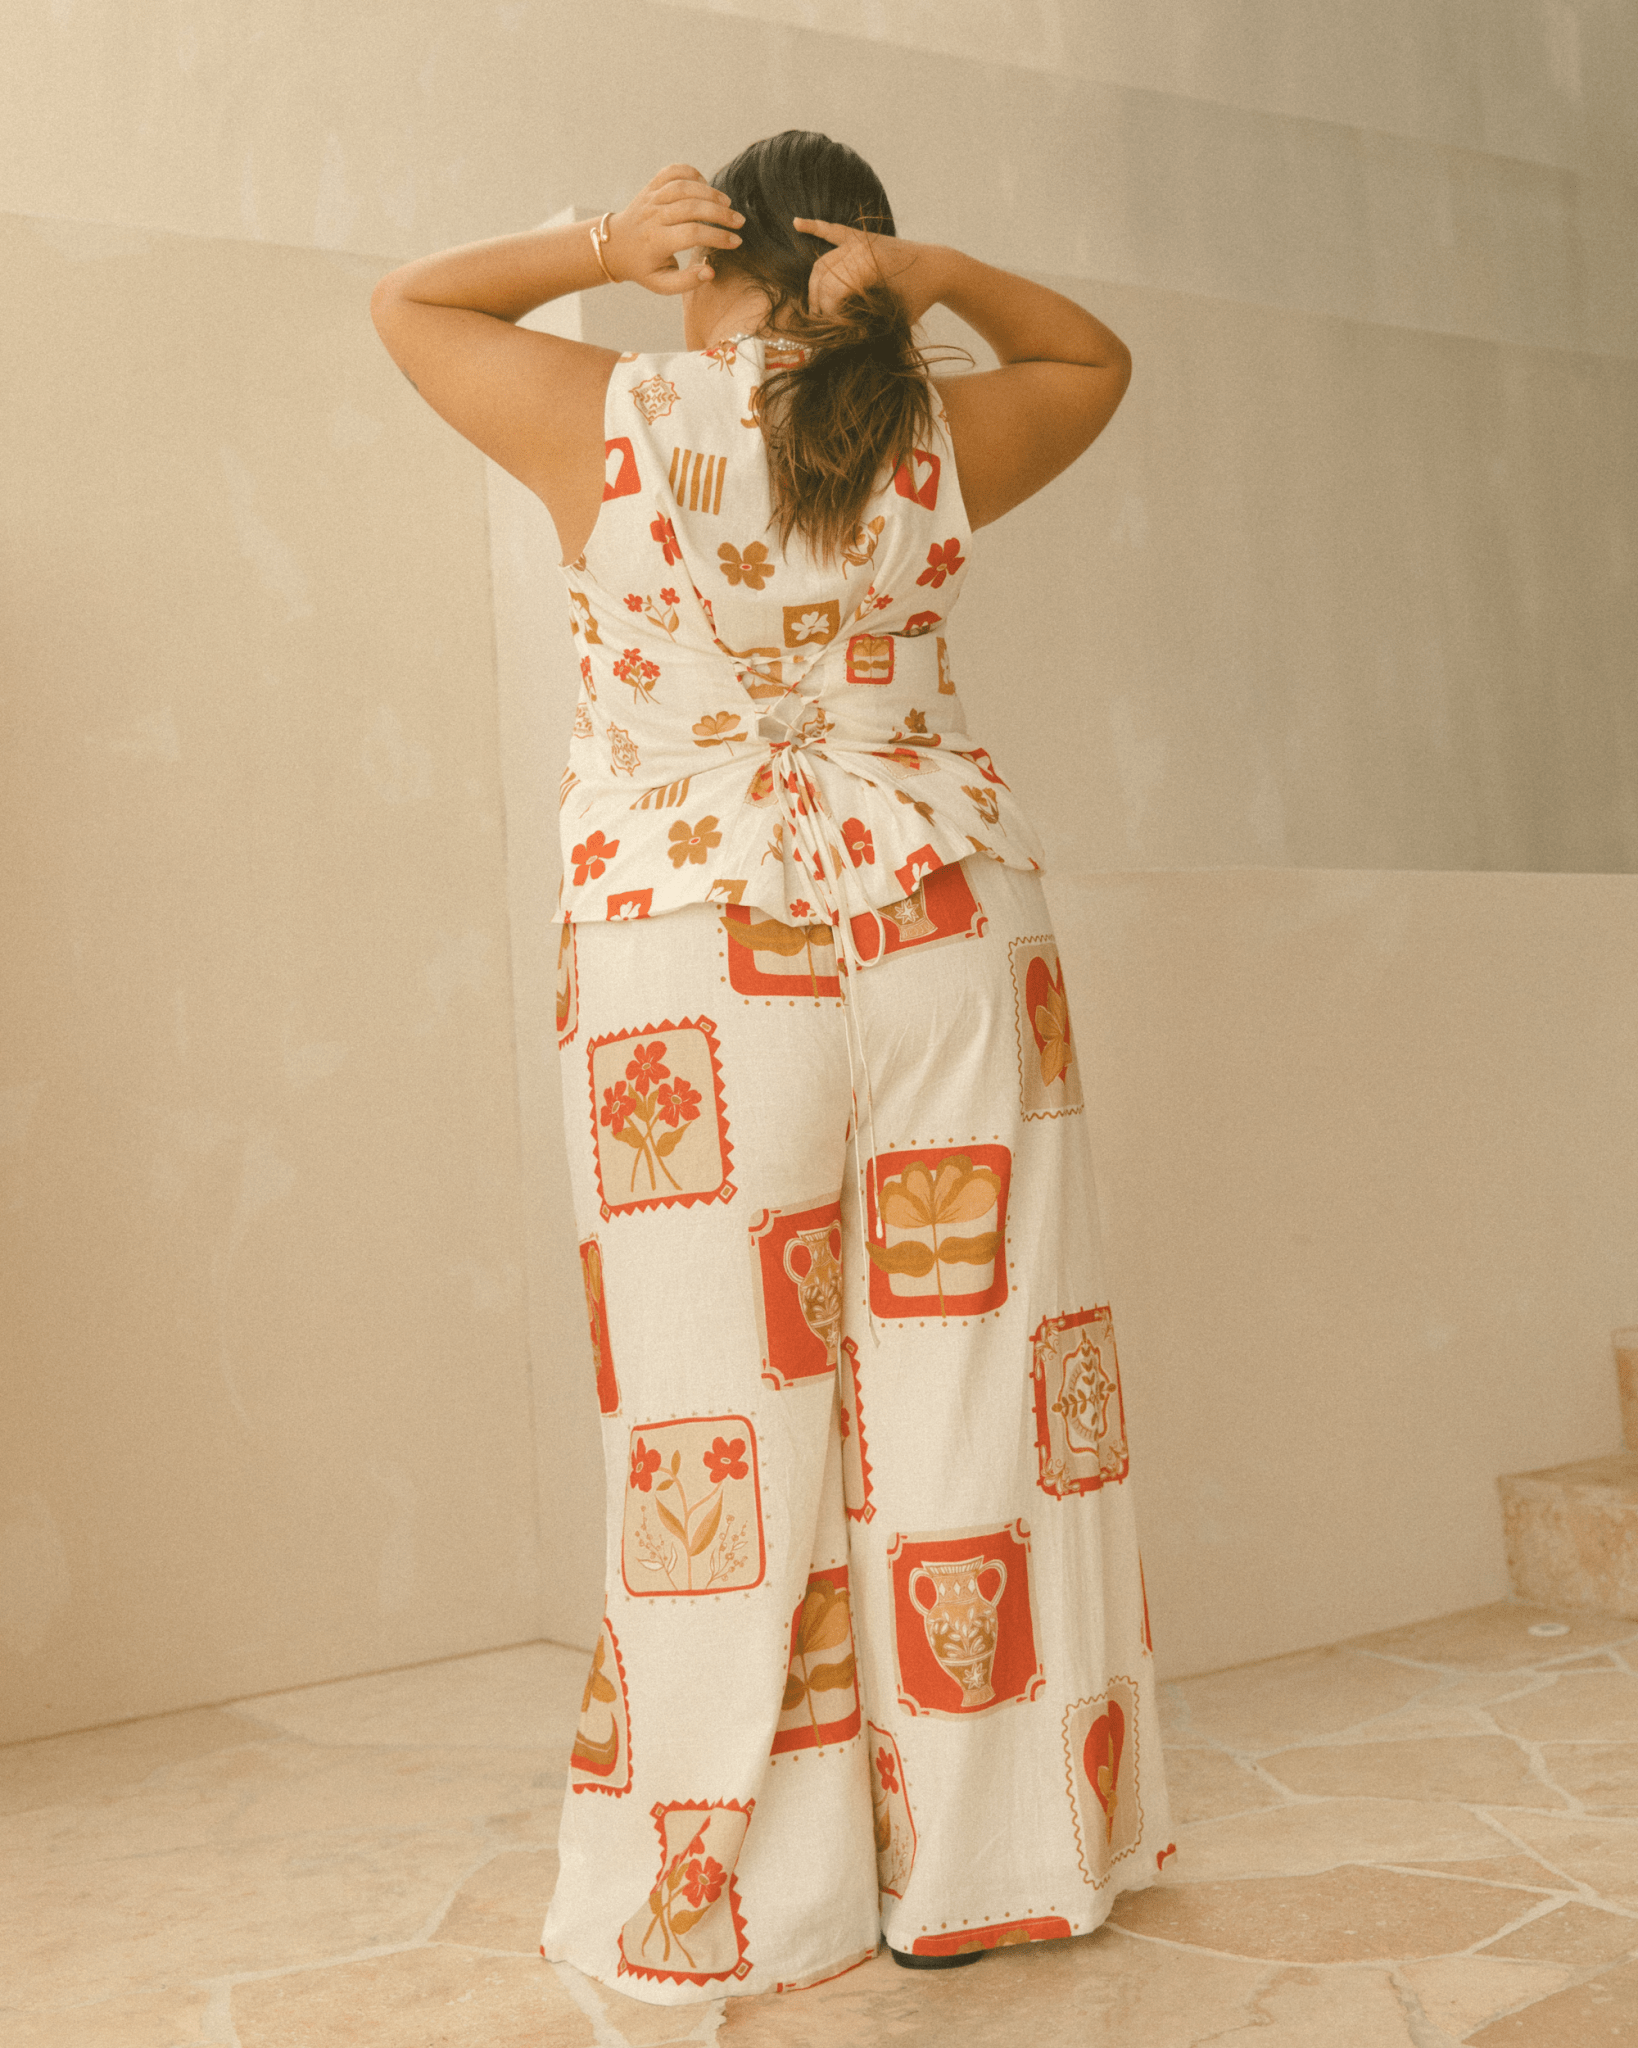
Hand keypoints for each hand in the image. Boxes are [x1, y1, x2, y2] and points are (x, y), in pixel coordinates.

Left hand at [605, 164, 742, 294]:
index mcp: (656, 242)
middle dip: (720, 213)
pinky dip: (691, 173)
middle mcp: (653, 217)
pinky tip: (705, 184)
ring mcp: (651, 198)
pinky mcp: (651, 186)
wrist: (615, 246)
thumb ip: (686, 282)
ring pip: (684, 187)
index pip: (692, 234)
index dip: (717, 236)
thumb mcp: (662, 285)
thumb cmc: (643, 268)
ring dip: (710, 192)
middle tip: (739, 221)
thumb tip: (710, 272)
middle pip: (692, 207)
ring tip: (727, 204)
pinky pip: (673, 172)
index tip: (736, 242)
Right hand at [793, 220, 947, 323]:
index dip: (829, 317)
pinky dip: (814, 226)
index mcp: (867, 267)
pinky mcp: (861, 236)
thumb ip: (868, 327)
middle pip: (822, 279)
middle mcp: (859, 249)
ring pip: (822, 262)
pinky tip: (797, 223)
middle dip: (818, 304)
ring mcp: (858, 240)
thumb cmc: (919, 297)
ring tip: (814, 307)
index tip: (835, 333)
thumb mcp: (894, 318)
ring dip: (814, 285)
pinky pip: (832, 230)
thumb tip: (841, 341)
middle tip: (822, 325)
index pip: (832, 294)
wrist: (939, 268)